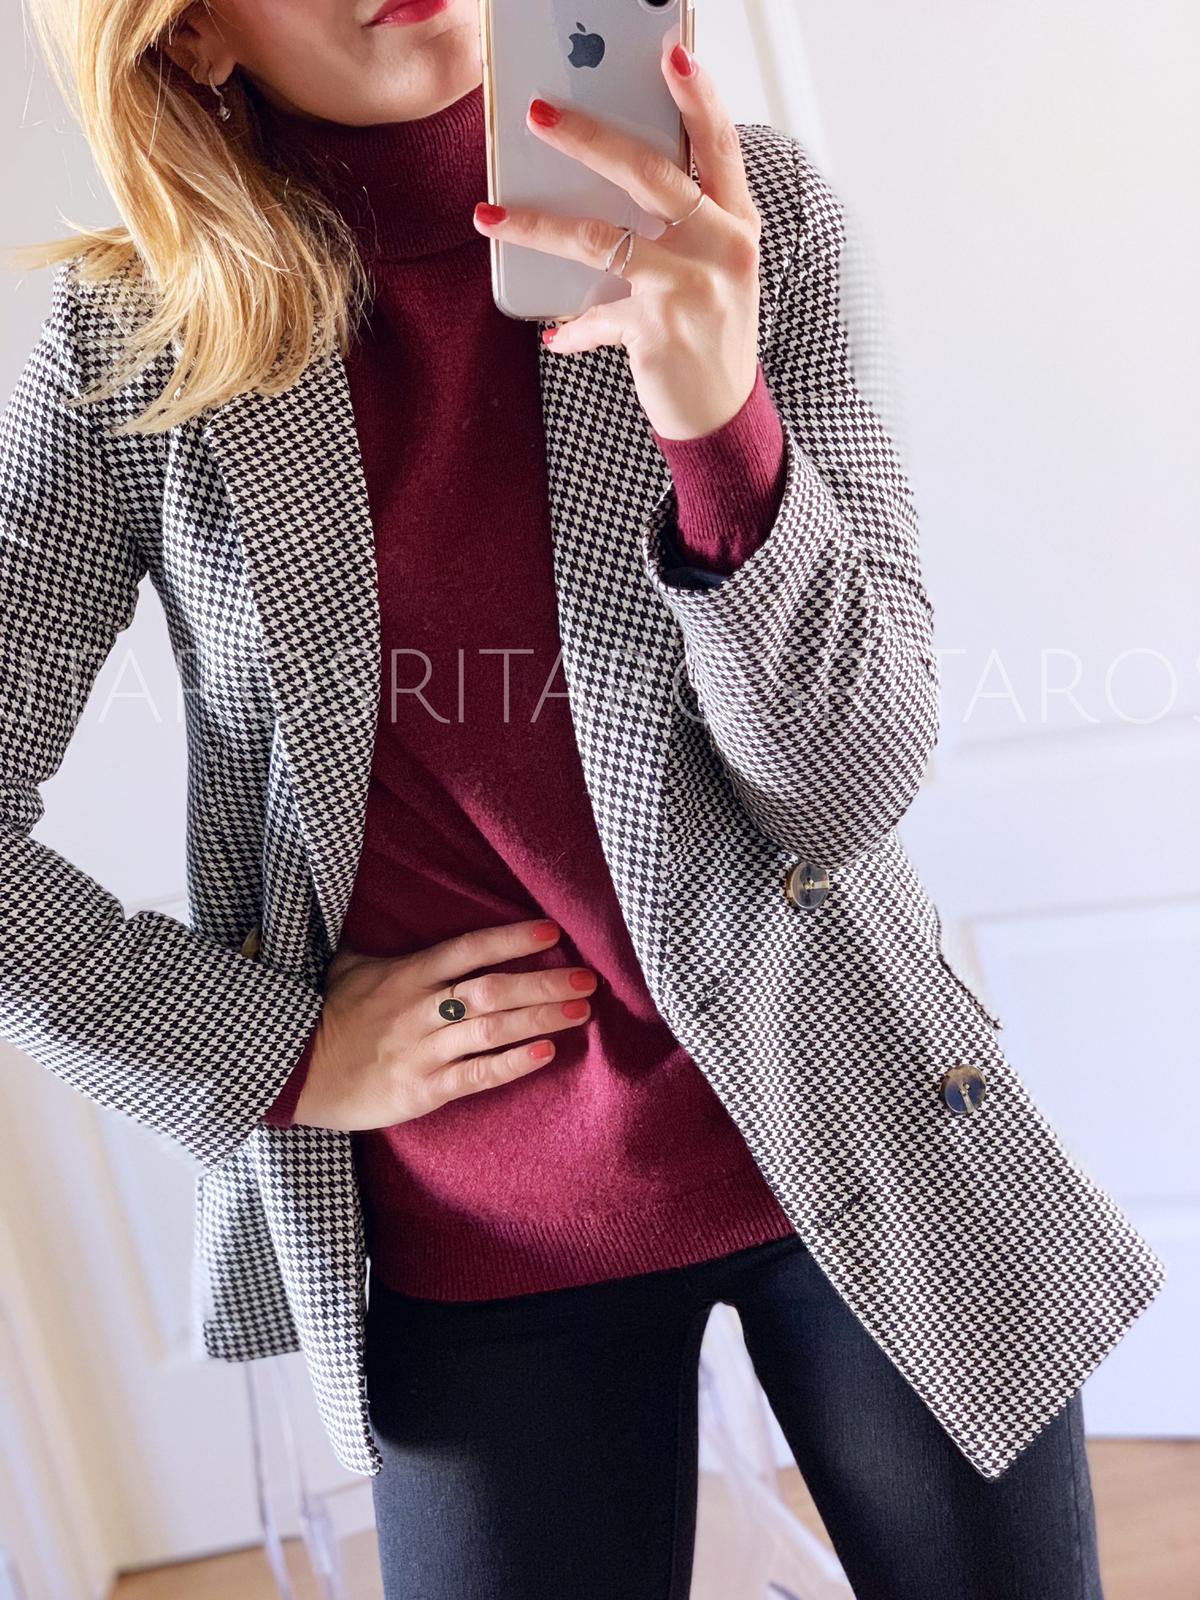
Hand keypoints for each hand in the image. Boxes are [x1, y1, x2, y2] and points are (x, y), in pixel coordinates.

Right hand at [292, 918, 596, 1130]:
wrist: (291, 1073)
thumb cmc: (324, 1015)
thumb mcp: (346, 966)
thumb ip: (381, 945)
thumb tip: (381, 902)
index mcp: (405, 975)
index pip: (467, 949)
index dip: (510, 938)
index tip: (551, 930)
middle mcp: (419, 1010)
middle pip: (491, 990)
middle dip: (543, 982)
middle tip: (587, 978)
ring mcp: (422, 1052)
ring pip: (490, 1030)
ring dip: (539, 1018)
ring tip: (581, 1012)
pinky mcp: (423, 1090)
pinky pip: (475, 1075)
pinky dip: (512, 1064)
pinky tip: (545, 1053)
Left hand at [471, 37, 762, 442]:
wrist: (722, 416)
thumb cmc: (710, 334)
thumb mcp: (712, 271)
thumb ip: (681, 225)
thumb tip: (607, 179)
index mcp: (736, 225)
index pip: (719, 147)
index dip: (698, 97)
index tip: (671, 53)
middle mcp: (721, 249)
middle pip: (650, 174)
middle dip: (589, 137)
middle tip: (537, 113)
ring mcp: (690, 289)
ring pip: (600, 238)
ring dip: (536, 224)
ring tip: (491, 213)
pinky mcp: (657, 330)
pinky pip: (594, 315)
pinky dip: (569, 326)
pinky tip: (551, 332)